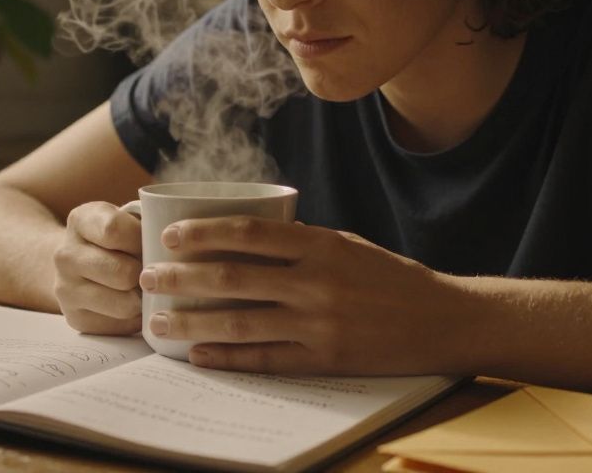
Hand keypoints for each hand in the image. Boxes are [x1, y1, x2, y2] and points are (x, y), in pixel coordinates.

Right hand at [54, 201, 142, 334]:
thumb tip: (182, 247)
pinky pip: (122, 325)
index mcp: (80, 221)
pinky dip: (135, 317)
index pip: (114, 230)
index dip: (141, 238)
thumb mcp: (126, 217)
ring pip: (125, 304)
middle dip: (146, 273)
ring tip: (145, 288)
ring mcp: (66, 290)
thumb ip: (149, 223)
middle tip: (152, 270)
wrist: (77, 264)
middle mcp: (65, 256)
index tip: (152, 241)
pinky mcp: (76, 319)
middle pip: (123, 272)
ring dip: (143, 298)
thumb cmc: (117, 239)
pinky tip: (132, 303)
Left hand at [138, 217, 472, 374]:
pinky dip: (228, 357)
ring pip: (241, 321)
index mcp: (320, 245)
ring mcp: (319, 323)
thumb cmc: (391, 278)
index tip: (170, 234)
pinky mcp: (325, 359)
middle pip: (233, 277)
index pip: (249, 233)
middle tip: (148, 277)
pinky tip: (200, 354)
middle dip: (182, 278)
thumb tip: (244, 238)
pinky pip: (266, 359)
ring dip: (193, 321)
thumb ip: (299, 243)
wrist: (443, 320)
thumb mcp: (347, 245)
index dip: (204, 232)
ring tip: (158, 321)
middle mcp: (316, 282)